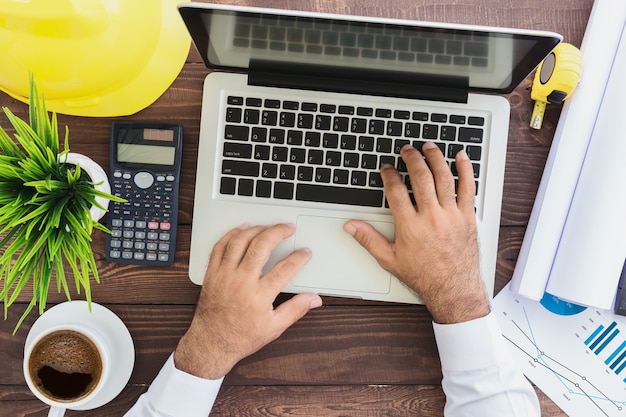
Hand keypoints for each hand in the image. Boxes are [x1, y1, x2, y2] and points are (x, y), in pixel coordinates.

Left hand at [174, 223, 322, 378]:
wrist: (211, 343)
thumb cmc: (241, 337)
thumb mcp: (274, 327)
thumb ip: (295, 309)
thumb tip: (314, 299)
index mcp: (259, 296)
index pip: (285, 268)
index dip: (299, 257)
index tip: (305, 252)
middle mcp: (241, 282)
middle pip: (261, 246)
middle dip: (278, 232)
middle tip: (288, 228)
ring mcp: (224, 275)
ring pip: (240, 242)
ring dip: (256, 229)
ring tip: (268, 227)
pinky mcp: (212, 274)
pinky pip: (220, 247)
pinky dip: (231, 234)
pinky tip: (241, 230)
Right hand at [344, 142, 488, 323]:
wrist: (453, 289)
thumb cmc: (423, 276)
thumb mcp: (389, 259)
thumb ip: (368, 239)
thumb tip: (351, 226)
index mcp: (410, 226)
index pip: (396, 190)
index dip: (389, 175)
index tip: (387, 168)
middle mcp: (431, 217)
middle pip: (420, 177)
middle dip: (411, 159)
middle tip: (406, 150)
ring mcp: (451, 215)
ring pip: (444, 178)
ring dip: (435, 158)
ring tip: (429, 147)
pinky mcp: (467, 217)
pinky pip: (469, 188)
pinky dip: (466, 170)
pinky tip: (461, 157)